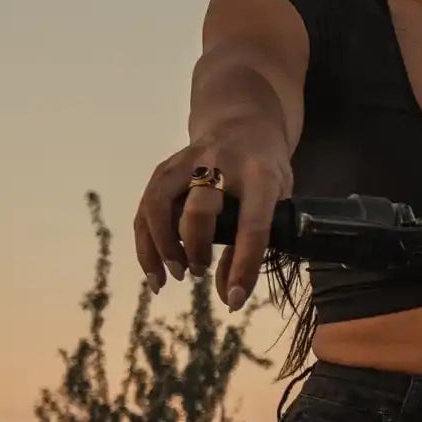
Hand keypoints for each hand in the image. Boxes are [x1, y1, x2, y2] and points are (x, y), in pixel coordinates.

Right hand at [132, 135, 292, 309]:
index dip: (243, 266)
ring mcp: (188, 163)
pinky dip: (146, 242)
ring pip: (160, 204)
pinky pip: (146, 206)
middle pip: (198, 209)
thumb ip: (253, 244)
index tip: (234, 299)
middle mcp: (221, 165)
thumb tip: (229, 295)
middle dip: (195, 247)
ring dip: (161, 246)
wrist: (243, 123)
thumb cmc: (266, 172)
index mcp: (261, 176)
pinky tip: (154, 271)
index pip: (252, 225)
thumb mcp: (276, 202)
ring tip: (171, 277)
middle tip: (198, 272)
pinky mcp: (165, 168)